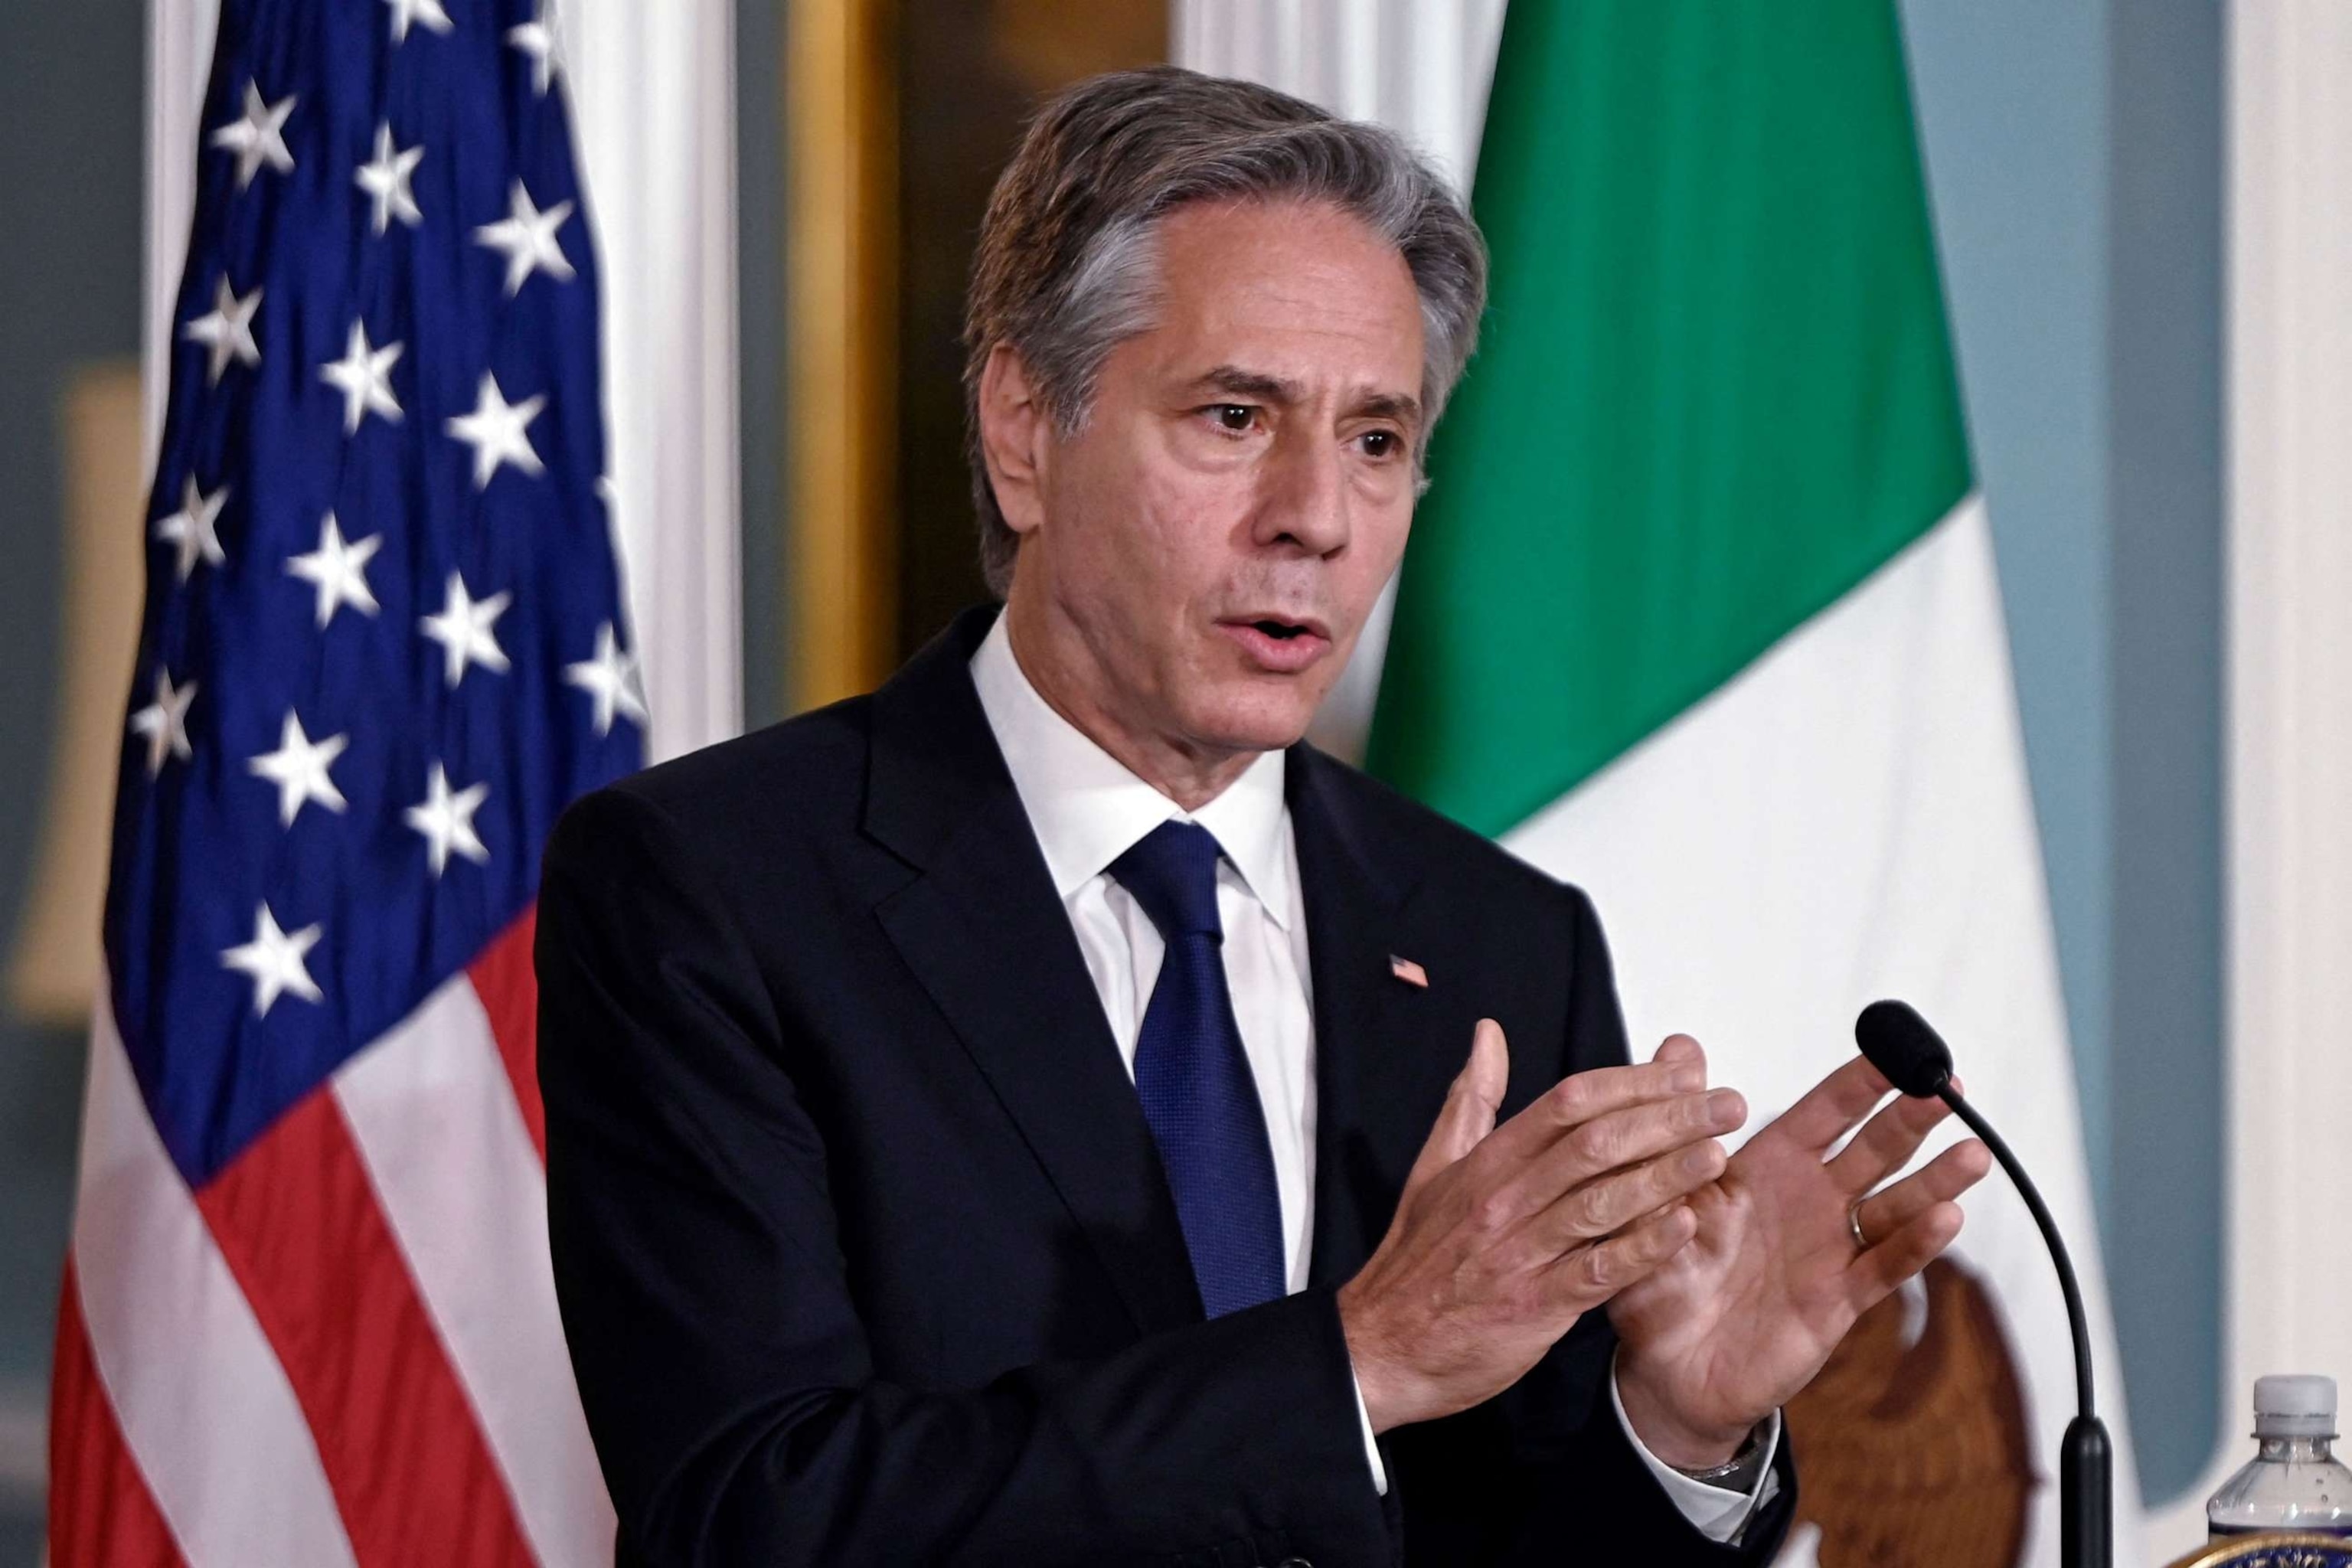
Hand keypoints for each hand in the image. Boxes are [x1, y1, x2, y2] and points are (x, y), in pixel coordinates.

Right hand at [1338, 1021, 1747, 1433]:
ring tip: (1718, 1155)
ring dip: (1666, 1175)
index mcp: (1488, 1160)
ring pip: (1602, 1201)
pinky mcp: (1534, 1305)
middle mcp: (1506, 1198)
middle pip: (1596, 1143)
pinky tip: (1684, 1227)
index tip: (1684, 1070)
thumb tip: (1488, 1035)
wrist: (1380, 1347)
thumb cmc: (1416, 1259)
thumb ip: (1470, 1100)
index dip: (1631, 1082)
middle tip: (1726, 1104)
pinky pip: (1597, 1271)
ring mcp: (1520, 1251)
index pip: (1569, 1103)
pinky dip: (1642, 1247)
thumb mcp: (1435, 1167)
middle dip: (1667, 1119)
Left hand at [1608, 1046, 1994, 1466]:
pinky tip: (1947, 1217)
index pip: (1823, 1114)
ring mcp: (1829, 1250)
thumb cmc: (1659, 1279)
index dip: (1859, 1082)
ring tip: (1974, 1153)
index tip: (1897, 1048)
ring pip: (1894, 1206)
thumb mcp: (1657, 1195)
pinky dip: (1915, 1243)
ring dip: (1935, 1180)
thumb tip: (1678, 1043)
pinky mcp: (1837, 1301)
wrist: (1666, 1368)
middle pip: (1872, 1150)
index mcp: (1765, 1169)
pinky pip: (1882, 1267)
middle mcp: (1807, 1202)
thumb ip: (1678, 1125)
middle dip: (1910, 1118)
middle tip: (1949, 1084)